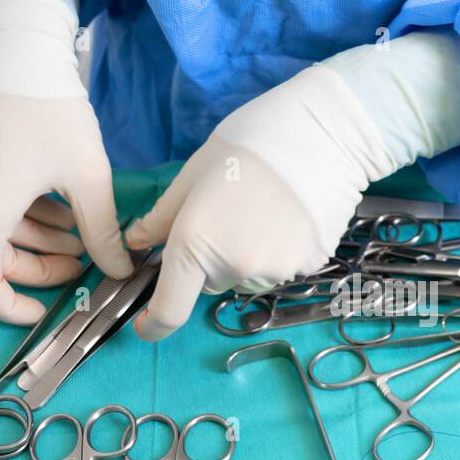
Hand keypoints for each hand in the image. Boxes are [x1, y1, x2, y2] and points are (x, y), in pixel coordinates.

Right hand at [0, 79, 132, 323]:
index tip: (43, 309)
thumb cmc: (51, 109)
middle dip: (40, 263)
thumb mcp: (87, 176)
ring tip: (78, 226)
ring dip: (32, 237)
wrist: (13, 46)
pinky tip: (54, 202)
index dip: (13, 306)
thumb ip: (103, 233)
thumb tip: (123, 271)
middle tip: (83, 255)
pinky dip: (13, 213)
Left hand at [125, 65, 387, 339]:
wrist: (322, 135)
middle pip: (210, 281)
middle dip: (208, 260)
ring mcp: (274, 271)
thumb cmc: (248, 144)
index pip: (170, 310)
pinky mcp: (307, 267)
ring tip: (262, 209)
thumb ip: (162, 218)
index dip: (154, 325)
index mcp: (195, 244)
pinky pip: (279, 268)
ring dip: (244, 256)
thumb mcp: (192, 175)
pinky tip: (287, 216)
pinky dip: (277, 250)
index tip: (147, 324)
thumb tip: (137, 243)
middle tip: (226, 214)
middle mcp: (233, 268)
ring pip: (246, 276)